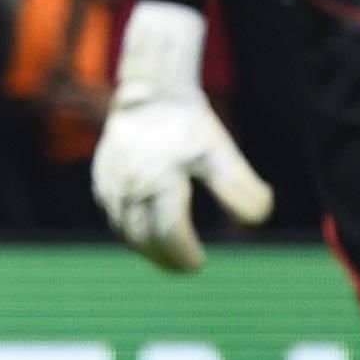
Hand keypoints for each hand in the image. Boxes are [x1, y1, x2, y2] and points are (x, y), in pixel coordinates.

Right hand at [90, 0, 275, 271]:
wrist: (149, 93)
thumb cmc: (188, 124)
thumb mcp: (222, 153)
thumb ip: (242, 189)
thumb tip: (257, 221)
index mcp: (161, 182)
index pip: (170, 234)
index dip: (184, 255)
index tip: (199, 264)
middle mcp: (130, 187)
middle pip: (143, 239)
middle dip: (164, 259)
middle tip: (184, 267)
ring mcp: (111, 184)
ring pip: (124, 230)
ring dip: (145, 247)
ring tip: (166, 253)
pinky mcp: (101, 179)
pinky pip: (113, 214)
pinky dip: (129, 228)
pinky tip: (145, 229)